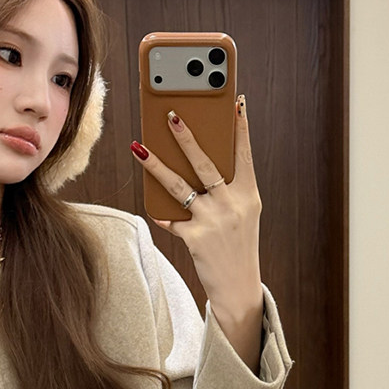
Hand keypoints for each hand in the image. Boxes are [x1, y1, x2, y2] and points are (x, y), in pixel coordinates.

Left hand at [132, 94, 262, 312]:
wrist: (239, 285)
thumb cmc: (238, 244)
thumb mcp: (243, 213)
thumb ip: (227, 190)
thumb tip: (199, 164)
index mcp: (248, 194)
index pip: (244, 154)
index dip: (241, 128)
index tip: (236, 103)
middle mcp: (232, 204)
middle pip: (205, 163)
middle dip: (186, 138)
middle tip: (171, 116)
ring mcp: (213, 220)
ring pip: (179, 185)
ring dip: (156, 165)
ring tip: (139, 148)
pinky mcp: (195, 237)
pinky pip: (171, 218)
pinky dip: (162, 214)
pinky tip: (152, 207)